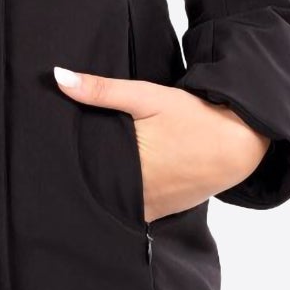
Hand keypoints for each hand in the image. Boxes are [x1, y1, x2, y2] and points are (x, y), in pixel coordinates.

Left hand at [52, 66, 269, 218]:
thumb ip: (102, 90)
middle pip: (96, 191)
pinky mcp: (163, 212)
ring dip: (102, 192)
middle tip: (60, 166)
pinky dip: (123, 200)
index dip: (64, 167)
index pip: (80, 175)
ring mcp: (151, 208)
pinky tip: (115, 185)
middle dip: (81, 179)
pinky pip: (133, 211)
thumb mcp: (147, 97)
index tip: (49, 158)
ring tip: (83, 176)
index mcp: (127, 172)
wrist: (239, 141)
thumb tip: (58, 76)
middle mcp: (138, 197)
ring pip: (113, 204)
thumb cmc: (193, 116)